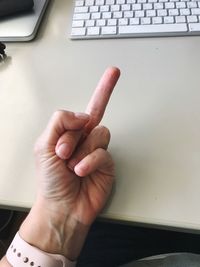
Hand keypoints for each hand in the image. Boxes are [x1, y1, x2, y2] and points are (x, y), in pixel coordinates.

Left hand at [19, 67, 119, 259]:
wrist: (62, 207)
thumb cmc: (50, 180)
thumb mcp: (44, 146)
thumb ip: (60, 122)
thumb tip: (82, 115)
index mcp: (71, 132)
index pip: (88, 106)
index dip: (103, 89)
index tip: (114, 72)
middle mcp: (86, 138)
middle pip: (94, 117)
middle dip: (74, 136)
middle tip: (62, 153)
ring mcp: (97, 150)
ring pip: (99, 133)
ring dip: (81, 150)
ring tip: (71, 165)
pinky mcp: (107, 163)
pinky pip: (102, 152)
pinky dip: (89, 161)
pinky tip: (80, 170)